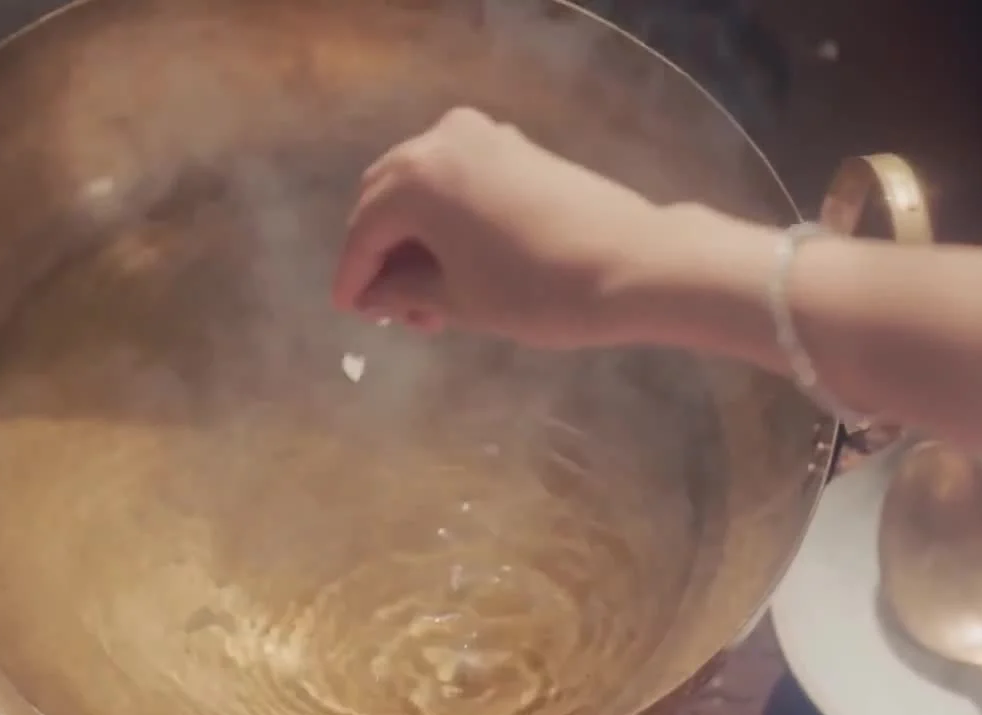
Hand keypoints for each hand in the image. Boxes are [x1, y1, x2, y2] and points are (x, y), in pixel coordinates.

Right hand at [334, 107, 665, 347]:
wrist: (634, 265)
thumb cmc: (535, 291)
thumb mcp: (457, 299)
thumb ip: (402, 290)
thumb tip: (371, 294)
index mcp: (415, 178)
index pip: (363, 230)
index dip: (353, 276)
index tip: (347, 311)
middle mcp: (439, 140)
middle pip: (386, 200)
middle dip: (382, 255)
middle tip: (390, 309)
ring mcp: (481, 137)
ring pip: (422, 189)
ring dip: (414, 239)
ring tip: (429, 301)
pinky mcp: (513, 146)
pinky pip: (457, 180)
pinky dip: (445, 219)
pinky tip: (455, 265)